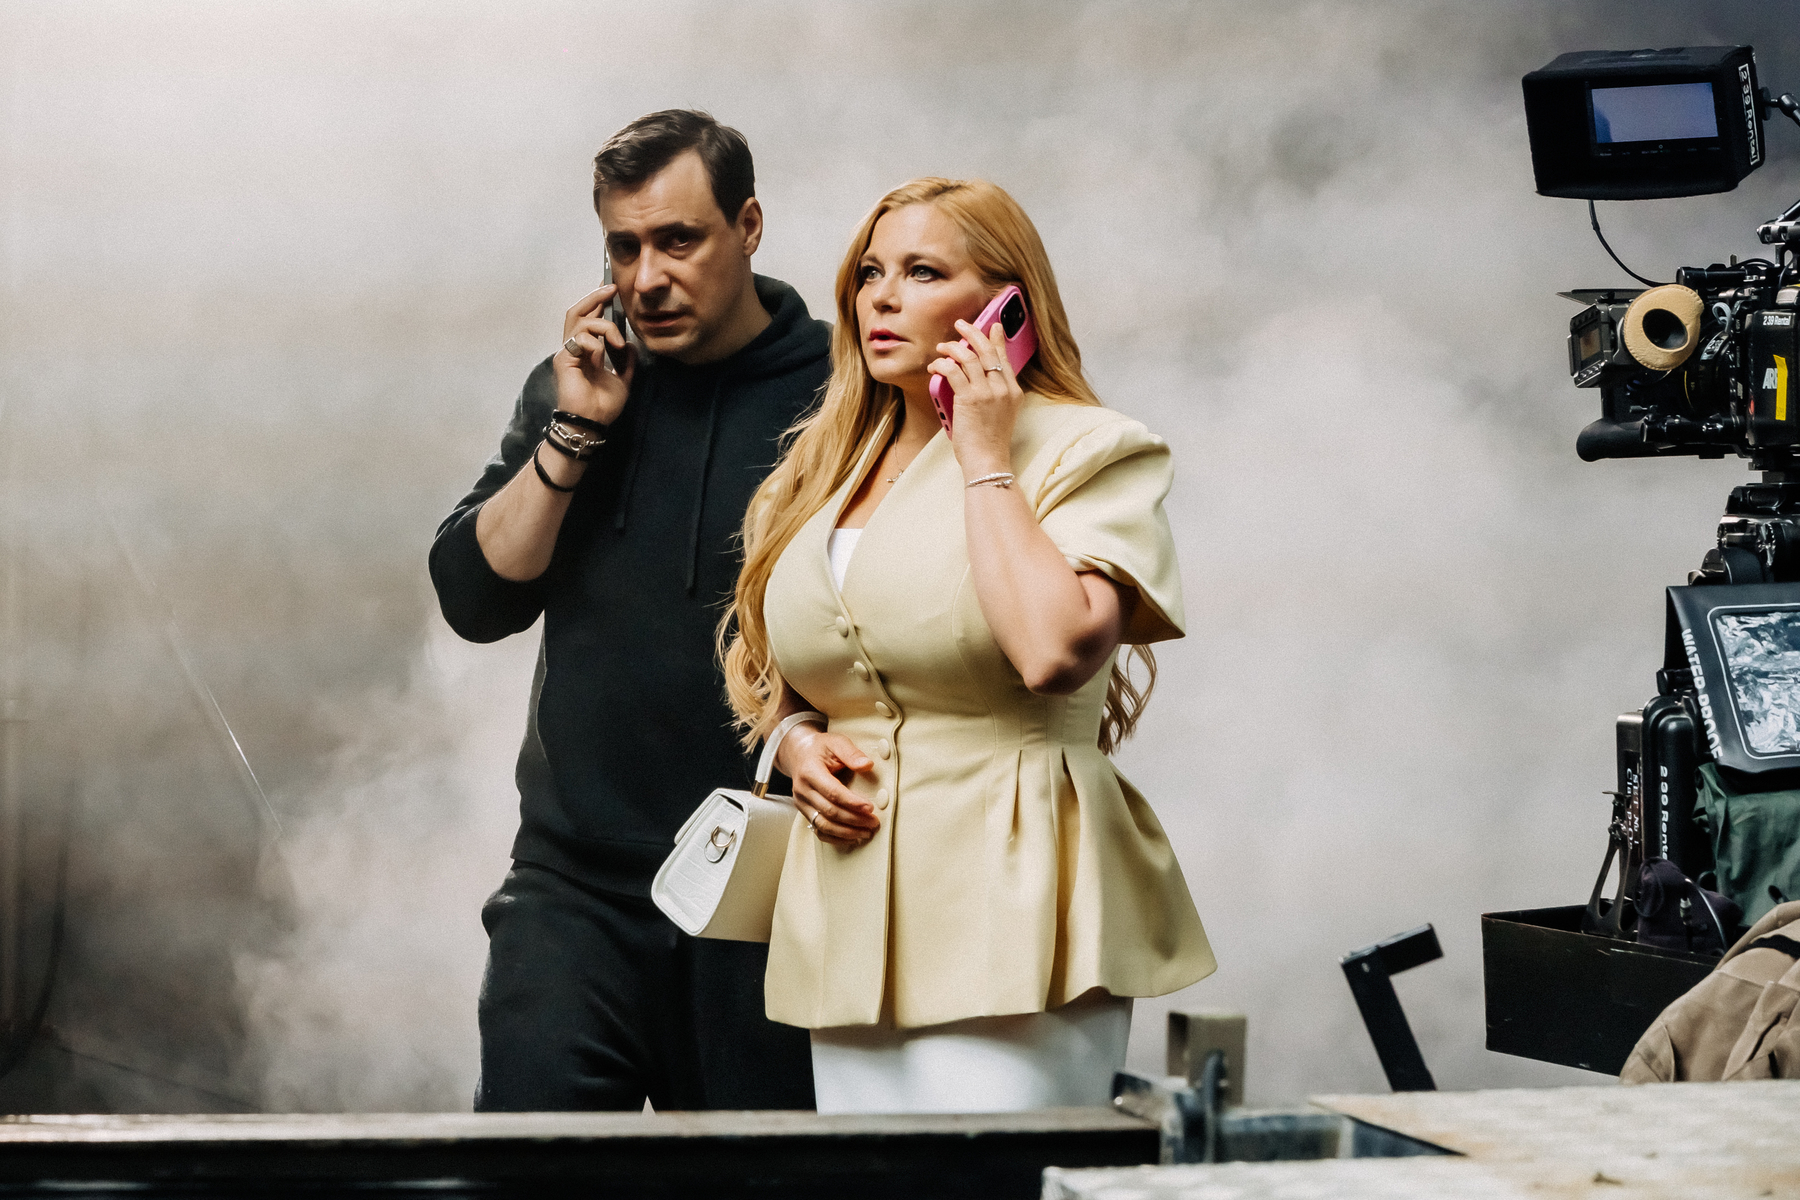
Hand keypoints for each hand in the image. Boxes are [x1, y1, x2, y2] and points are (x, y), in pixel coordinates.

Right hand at [555, 285, 636, 425]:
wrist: (591, 423)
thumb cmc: (602, 406)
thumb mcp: (622, 380)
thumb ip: (625, 362)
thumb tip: (630, 344)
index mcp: (586, 352)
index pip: (589, 319)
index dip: (598, 303)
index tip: (613, 291)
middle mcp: (574, 348)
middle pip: (577, 311)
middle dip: (594, 297)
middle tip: (611, 289)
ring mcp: (567, 353)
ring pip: (581, 321)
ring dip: (605, 326)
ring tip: (618, 341)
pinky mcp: (563, 359)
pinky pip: (580, 339)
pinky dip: (596, 343)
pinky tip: (603, 356)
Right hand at [777, 727, 879, 847]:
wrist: (799, 753)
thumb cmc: (821, 748)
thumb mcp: (836, 742)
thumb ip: (852, 753)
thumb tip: (867, 765)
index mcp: (809, 771)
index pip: (832, 792)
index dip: (852, 802)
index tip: (871, 808)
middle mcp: (802, 790)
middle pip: (829, 811)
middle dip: (854, 819)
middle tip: (874, 822)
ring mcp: (801, 803)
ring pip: (823, 825)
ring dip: (846, 832)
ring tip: (867, 832)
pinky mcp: (804, 812)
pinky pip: (818, 830)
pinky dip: (836, 838)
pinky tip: (853, 838)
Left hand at [932, 318, 1023, 477]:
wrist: (988, 461)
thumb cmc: (990, 443)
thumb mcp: (1001, 414)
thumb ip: (995, 394)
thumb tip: (977, 376)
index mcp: (1013, 392)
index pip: (1005, 358)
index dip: (997, 339)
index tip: (991, 326)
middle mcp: (1003, 388)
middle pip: (988, 350)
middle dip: (973, 333)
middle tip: (961, 325)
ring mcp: (988, 392)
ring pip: (969, 357)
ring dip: (953, 348)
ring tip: (942, 347)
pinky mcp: (970, 398)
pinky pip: (953, 371)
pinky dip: (942, 364)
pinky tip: (936, 366)